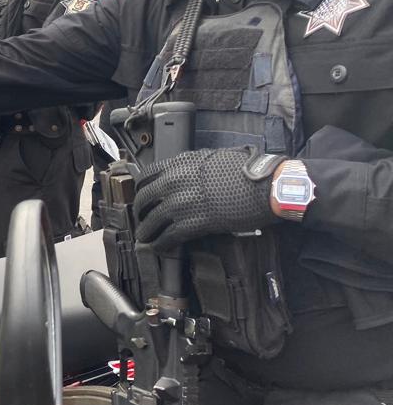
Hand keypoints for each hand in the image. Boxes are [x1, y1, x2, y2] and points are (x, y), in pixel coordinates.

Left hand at [134, 146, 277, 250]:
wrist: (264, 187)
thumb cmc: (246, 170)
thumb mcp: (213, 157)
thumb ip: (193, 164)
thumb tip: (186, 169)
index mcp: (179, 164)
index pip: (146, 176)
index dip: (141, 188)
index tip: (141, 195)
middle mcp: (174, 182)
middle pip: (143, 199)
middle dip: (139, 210)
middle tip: (140, 217)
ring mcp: (181, 204)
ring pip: (151, 220)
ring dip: (145, 231)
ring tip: (143, 237)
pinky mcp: (193, 224)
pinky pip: (168, 236)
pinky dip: (160, 243)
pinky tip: (158, 247)